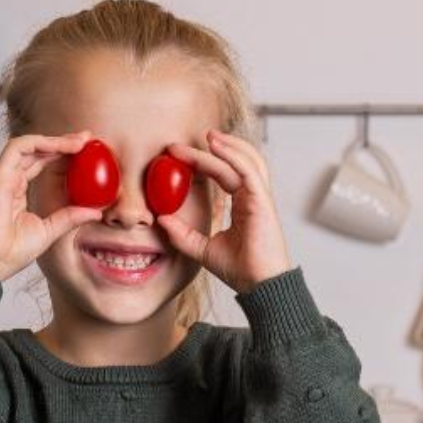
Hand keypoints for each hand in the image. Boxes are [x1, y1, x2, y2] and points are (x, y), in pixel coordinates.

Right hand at [0, 131, 103, 282]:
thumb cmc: (9, 253)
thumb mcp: (49, 231)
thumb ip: (70, 218)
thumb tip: (95, 212)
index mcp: (18, 192)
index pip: (41, 164)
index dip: (62, 154)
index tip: (85, 151)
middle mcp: (9, 181)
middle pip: (37, 152)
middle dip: (63, 142)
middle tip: (87, 139)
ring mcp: (2, 177)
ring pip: (29, 146)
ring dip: (55, 140)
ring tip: (79, 141)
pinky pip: (17, 148)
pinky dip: (39, 142)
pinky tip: (60, 145)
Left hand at [156, 129, 293, 293]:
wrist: (260, 287)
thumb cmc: (241, 270)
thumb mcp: (203, 249)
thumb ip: (183, 234)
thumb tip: (161, 219)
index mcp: (243, 205)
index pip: (224, 174)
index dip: (203, 162)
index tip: (177, 156)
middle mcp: (253, 197)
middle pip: (234, 162)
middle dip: (209, 149)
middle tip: (180, 144)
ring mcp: (259, 198)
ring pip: (245, 160)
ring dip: (226, 145)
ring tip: (205, 135)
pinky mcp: (261, 201)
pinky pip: (247, 170)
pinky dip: (232, 155)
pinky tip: (216, 146)